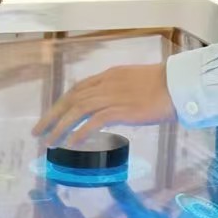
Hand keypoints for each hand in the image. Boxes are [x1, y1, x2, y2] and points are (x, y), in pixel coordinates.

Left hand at [33, 63, 175, 146]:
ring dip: (60, 127)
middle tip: (38, 132)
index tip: (51, 117)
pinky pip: (94, 121)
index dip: (61, 104)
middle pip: (71, 99)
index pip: (78, 89)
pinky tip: (72, 143)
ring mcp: (113, 96)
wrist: (180, 85)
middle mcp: (107, 83)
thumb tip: (112, 107)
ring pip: (77, 110)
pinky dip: (80, 131)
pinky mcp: (121, 110)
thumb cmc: (165, 86)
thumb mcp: (136, 82)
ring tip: (50, 142)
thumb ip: (120, 90)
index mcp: (110, 75)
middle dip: (52, 116)